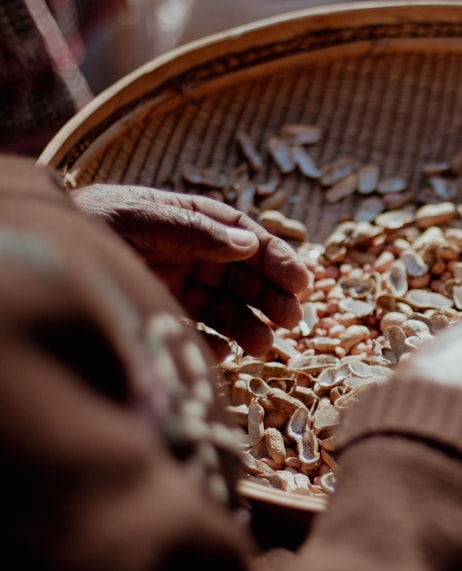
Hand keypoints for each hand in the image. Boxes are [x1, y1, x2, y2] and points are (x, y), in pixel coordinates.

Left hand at [71, 185, 310, 356]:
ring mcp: (181, 283)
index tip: (301, 283)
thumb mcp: (145, 218)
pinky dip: (213, 343)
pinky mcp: (165, 310)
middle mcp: (194, 253)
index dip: (278, 260)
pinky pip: (199, 329)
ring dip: (249, 325)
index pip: (248, 239)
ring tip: (261, 345)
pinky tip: (221, 352)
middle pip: (246, 277)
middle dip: (271, 297)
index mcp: (196, 221)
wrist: (51, 248)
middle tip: (291, 320)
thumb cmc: (95, 221)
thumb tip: (248, 244)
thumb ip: (196, 231)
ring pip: (227, 306)